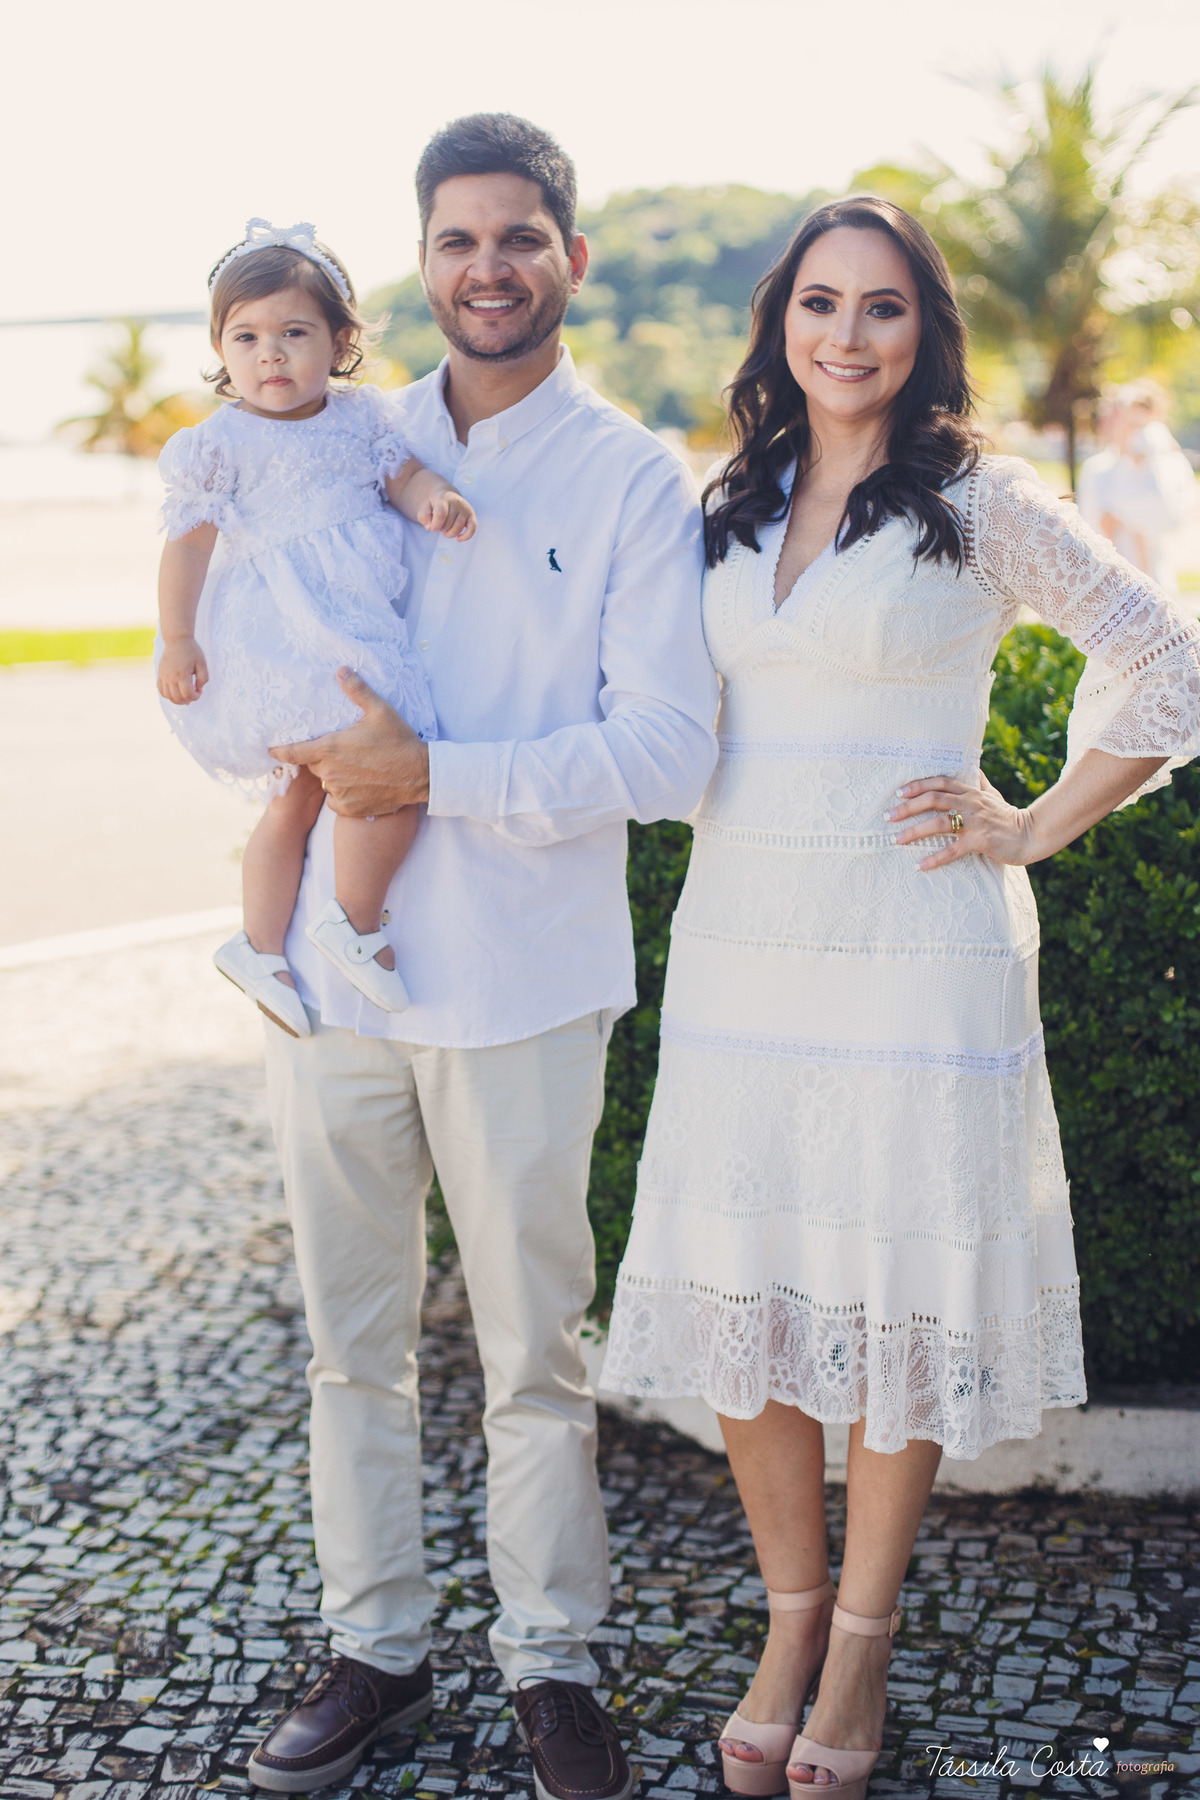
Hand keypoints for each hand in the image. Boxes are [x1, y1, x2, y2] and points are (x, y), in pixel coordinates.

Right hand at [157, 636, 208, 704]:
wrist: (177, 639)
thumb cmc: (191, 651)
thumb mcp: (202, 664)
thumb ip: (203, 679)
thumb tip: (198, 690)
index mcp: (182, 674)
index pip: (188, 694)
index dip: (196, 696)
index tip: (199, 691)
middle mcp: (170, 677)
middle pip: (177, 698)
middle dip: (188, 700)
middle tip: (193, 694)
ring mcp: (163, 676)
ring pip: (168, 696)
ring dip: (178, 700)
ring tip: (185, 695)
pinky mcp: (160, 674)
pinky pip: (161, 691)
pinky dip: (169, 695)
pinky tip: (176, 692)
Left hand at [270, 668, 429, 816]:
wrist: (420, 774)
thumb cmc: (399, 741)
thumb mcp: (380, 710)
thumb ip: (357, 690)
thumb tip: (341, 670)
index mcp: (330, 749)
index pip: (293, 752)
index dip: (280, 752)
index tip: (271, 751)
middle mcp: (329, 773)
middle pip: (315, 766)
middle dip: (325, 759)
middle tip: (347, 753)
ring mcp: (338, 792)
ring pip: (327, 783)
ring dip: (336, 777)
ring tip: (359, 770)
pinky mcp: (349, 808)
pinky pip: (337, 801)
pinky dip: (344, 795)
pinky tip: (361, 787)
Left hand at [419, 487, 475, 540]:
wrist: (446, 497)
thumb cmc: (434, 505)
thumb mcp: (425, 508)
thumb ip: (423, 517)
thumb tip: (430, 527)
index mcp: (444, 498)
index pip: (441, 514)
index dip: (435, 525)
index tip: (432, 528)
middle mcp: (457, 502)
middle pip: (448, 524)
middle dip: (441, 529)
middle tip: (439, 525)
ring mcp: (466, 509)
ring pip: (458, 529)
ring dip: (449, 534)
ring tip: (445, 529)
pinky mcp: (472, 516)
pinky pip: (472, 529)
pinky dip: (466, 537)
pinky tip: (458, 539)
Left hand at [885, 769, 1039, 869]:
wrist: (1031, 835)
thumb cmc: (1008, 816)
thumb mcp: (992, 795)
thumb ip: (979, 782)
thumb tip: (972, 766)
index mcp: (971, 792)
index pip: (940, 782)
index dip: (918, 785)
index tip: (898, 793)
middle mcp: (971, 803)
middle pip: (934, 799)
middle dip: (908, 807)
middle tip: (889, 816)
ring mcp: (976, 822)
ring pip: (939, 823)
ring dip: (914, 831)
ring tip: (896, 839)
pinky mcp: (981, 841)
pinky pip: (953, 850)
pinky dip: (935, 858)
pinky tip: (919, 865)